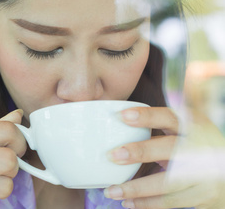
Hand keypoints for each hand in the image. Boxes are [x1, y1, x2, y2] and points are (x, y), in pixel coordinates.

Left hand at [103, 106, 224, 208]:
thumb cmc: (193, 146)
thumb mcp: (184, 129)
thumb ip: (159, 123)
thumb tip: (112, 119)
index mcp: (193, 125)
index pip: (170, 116)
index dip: (146, 116)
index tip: (121, 116)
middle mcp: (201, 146)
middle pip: (169, 148)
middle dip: (139, 152)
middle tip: (111, 156)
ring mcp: (204, 173)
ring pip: (167, 182)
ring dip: (136, 188)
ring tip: (110, 191)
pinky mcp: (203, 195)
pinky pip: (170, 201)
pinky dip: (146, 203)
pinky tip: (127, 202)